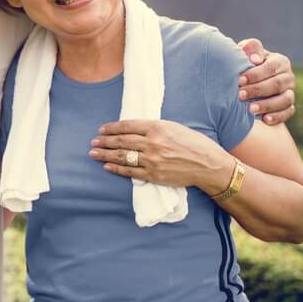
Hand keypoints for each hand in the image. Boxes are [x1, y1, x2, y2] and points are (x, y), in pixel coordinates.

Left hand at [89, 119, 233, 193]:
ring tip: (94, 153)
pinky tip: (107, 166)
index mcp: (158, 128)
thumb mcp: (174, 127)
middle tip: (93, 141)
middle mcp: (153, 143)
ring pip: (122, 156)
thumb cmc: (194, 143)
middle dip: (104, 141)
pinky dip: (117, 168)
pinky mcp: (154, 175)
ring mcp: (152, 160)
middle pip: (121, 141)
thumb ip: (153, 128)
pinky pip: (130, 172)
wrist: (209, 165)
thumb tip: (132, 129)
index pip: (127, 126)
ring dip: (105, 154)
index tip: (101, 129)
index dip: (111, 128)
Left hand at [237, 38, 295, 124]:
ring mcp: (290, 92)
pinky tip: (265, 120)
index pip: (270, 68)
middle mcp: (288, 77)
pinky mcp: (288, 106)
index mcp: (280, 62)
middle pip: (277, 84)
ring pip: (285, 100)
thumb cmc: (246, 63)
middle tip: (240, 95)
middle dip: (258, 90)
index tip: (239, 80)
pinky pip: (288, 112)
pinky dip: (278, 117)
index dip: (255, 74)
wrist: (247, 80)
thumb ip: (250, 48)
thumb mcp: (246, 52)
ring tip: (250, 109)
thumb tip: (255, 59)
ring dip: (268, 105)